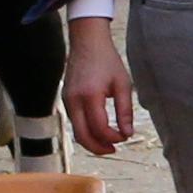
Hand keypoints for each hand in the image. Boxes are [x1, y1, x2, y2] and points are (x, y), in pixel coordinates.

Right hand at [62, 16, 136, 154]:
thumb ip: (125, 111)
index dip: (113, 138)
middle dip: (99, 148)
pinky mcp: (65, 100)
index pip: (99, 128)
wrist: (87, 42)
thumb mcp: (123, 84)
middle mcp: (74, 100)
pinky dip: (86, 131)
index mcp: (90, 96)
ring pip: (76, 132)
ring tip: (109, 143)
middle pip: (83, 136)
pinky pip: (74, 122)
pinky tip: (99, 131)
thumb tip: (127, 134)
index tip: (124, 137)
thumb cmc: (107, 61)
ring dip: (92, 141)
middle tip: (114, 150)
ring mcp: (66, 100)